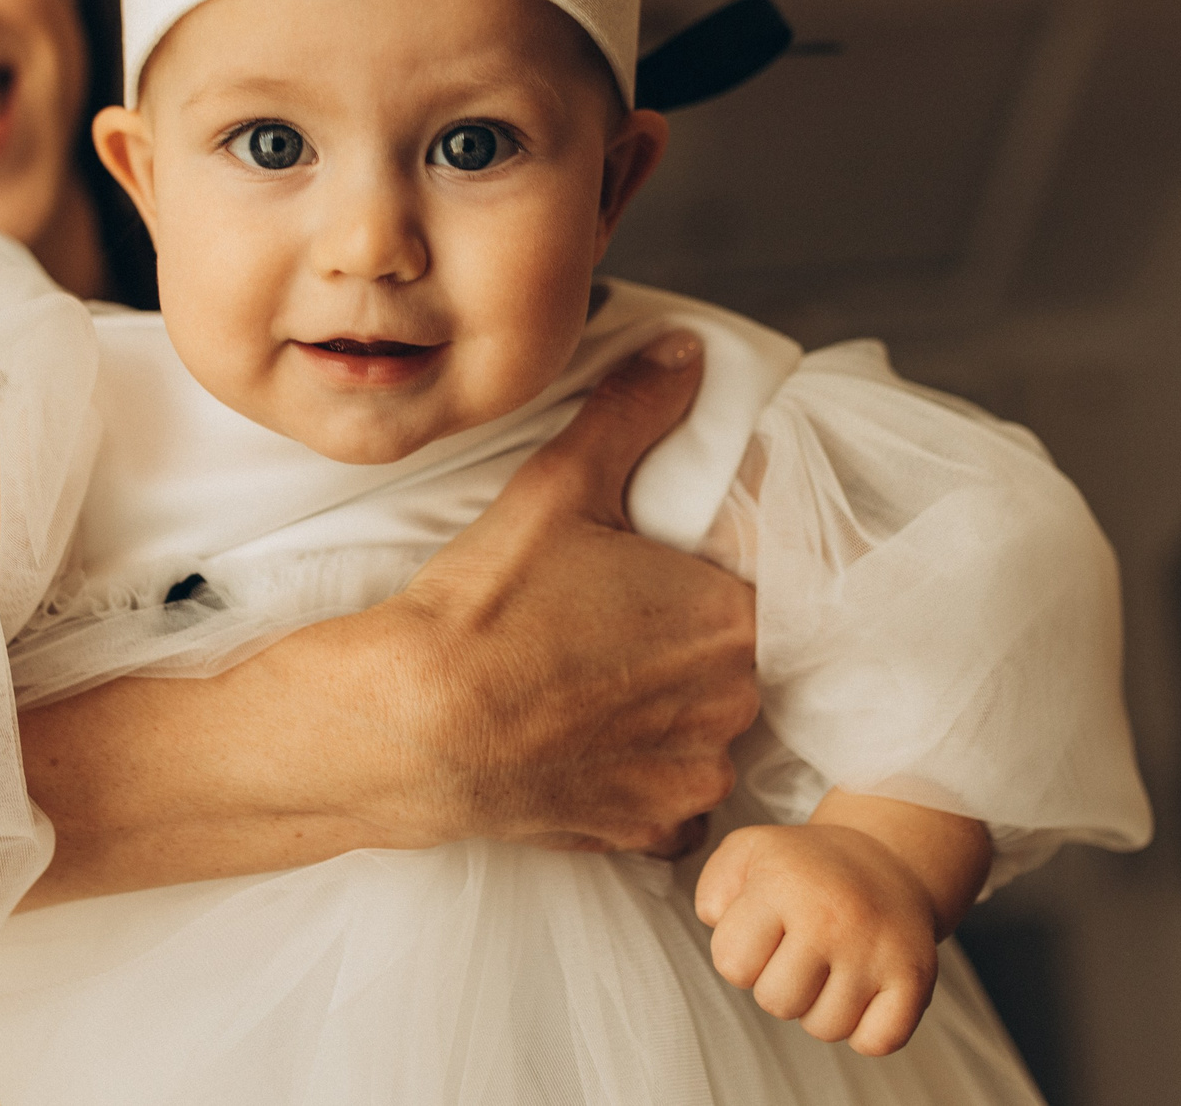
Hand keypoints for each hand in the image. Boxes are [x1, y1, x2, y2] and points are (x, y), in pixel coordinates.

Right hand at [376, 331, 759, 853]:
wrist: (414, 726)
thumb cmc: (487, 609)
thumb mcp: (559, 487)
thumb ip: (632, 413)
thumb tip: (684, 353)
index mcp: (730, 617)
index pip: (766, 587)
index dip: (714, 575)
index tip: (664, 572)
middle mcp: (729, 703)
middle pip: (739, 659)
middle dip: (691, 641)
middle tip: (616, 619)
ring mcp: (689, 774)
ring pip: (708, 730)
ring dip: (671, 711)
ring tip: (593, 682)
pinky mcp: (645, 827)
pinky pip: (672, 800)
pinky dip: (641, 774)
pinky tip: (587, 742)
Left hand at [694, 823, 941, 1055]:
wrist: (886, 857)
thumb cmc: (805, 869)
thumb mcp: (747, 854)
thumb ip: (713, 892)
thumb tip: (719, 925)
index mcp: (784, 883)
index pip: (731, 964)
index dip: (740, 953)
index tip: (764, 930)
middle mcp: (833, 916)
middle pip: (776, 1003)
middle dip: (778, 984)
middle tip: (799, 951)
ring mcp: (877, 949)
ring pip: (825, 1028)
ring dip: (820, 1006)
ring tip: (831, 964)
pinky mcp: (915, 978)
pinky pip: (875, 1042)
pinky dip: (865, 1030)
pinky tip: (862, 991)